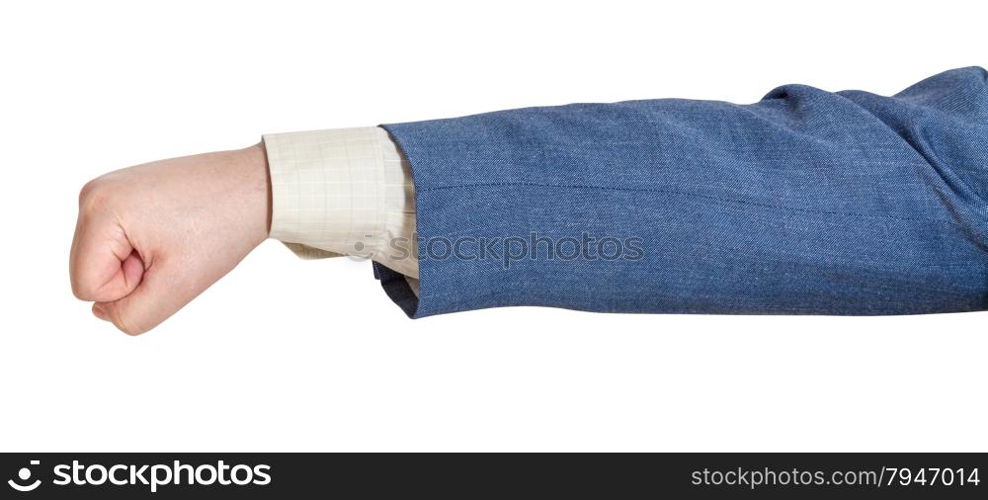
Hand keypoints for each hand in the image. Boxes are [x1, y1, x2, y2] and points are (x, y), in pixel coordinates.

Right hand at [70, 143, 270, 334]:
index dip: (131, 288)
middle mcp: (92, 194)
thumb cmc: (222, 230)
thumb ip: (131, 316)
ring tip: (176, 238)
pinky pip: (119, 243)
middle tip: (175, 250)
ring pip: (105, 260)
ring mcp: (107, 190)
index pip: (87, 288)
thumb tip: (102, 310)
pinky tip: (174, 229)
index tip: (169, 258)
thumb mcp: (177, 287)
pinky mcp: (124, 192)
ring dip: (140, 262)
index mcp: (98, 209)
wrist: (256, 187)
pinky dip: (145, 247)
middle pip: (90, 272)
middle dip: (134, 275)